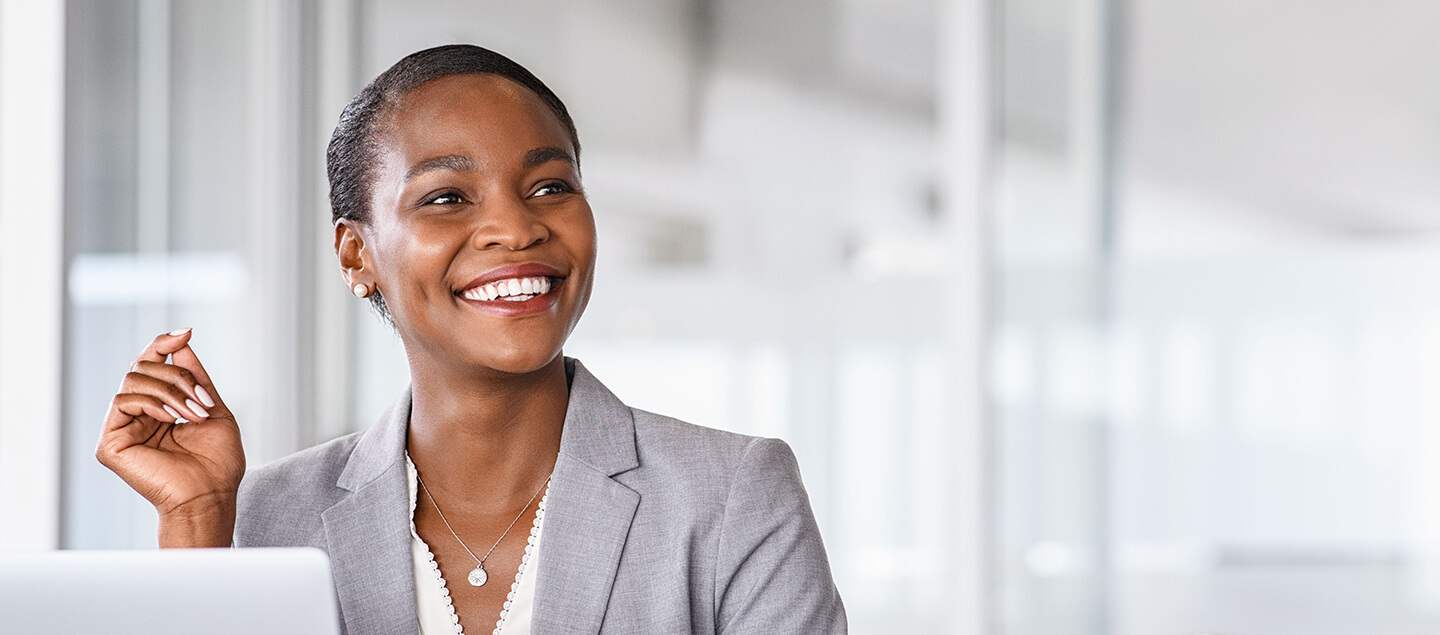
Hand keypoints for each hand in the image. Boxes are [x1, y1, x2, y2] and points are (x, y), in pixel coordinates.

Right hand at [96, 329, 244, 546]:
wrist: (211, 495)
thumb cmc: (217, 463)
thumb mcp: (213, 408)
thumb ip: (196, 377)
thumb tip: (181, 341)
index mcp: (159, 408)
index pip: (151, 365)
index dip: (163, 344)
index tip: (186, 332)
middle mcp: (137, 415)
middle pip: (143, 367)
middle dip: (178, 376)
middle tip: (201, 400)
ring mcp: (122, 428)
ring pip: (134, 380)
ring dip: (171, 391)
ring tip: (193, 414)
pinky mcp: (111, 442)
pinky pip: (123, 401)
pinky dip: (152, 403)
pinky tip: (172, 420)